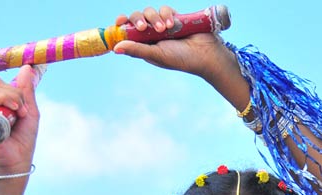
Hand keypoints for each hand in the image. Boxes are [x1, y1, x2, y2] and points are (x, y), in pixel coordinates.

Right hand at [0, 65, 38, 179]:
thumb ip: (26, 91)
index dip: (14, 89)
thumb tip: (27, 67)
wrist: (16, 162)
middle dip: (15, 94)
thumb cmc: (22, 141)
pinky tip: (9, 120)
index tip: (25, 106)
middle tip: (23, 112)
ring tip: (18, 116)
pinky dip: (2, 106)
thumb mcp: (29, 112)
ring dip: (11, 99)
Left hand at [112, 6, 235, 81]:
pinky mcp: (175, 18)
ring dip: (155, 18)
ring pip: (150, 11)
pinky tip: (172, 24)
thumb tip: (115, 48)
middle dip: (138, 20)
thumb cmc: (181, 59)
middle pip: (137, 18)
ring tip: (165, 29)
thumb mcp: (156, 55)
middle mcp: (152, 34)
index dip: (122, 25)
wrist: (206, 54)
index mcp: (145, 45)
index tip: (119, 21)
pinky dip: (166, 14)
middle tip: (143, 27)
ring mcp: (163, 25)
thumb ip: (136, 50)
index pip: (128, 32)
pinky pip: (164, 9)